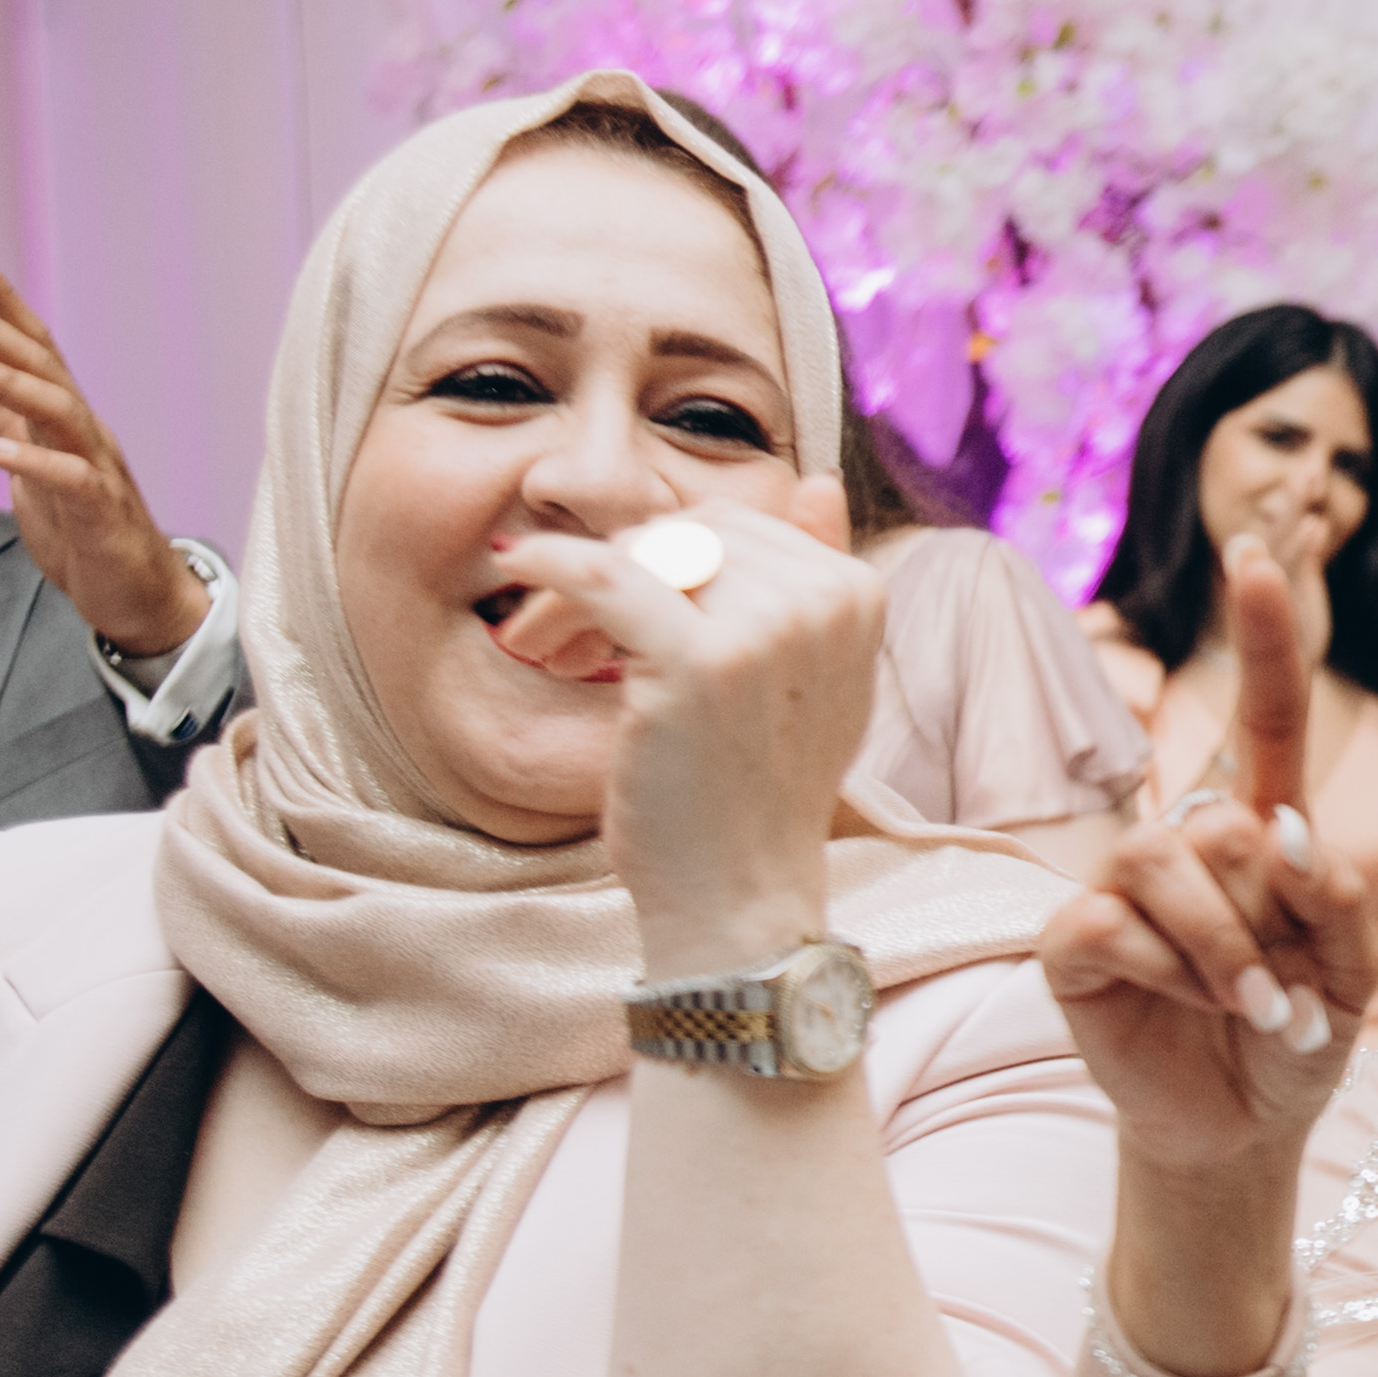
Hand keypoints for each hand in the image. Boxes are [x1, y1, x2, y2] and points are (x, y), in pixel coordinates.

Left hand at [0, 249, 209, 657]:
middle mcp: (84, 429)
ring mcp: (97, 466)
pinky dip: (33, 461)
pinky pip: (70, 477)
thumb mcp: (31, 464)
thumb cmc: (83, 528)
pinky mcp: (102, 509)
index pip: (34, 345)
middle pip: (41, 364)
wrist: (137, 593)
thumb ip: (6, 417)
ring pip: (55, 410)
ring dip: (5, 383)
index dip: (1, 302)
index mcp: (64, 416)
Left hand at [487, 481, 883, 969]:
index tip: (621, 614)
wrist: (740, 896)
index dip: (668, 559)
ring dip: (578, 589)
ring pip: (641, 552)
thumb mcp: (811, 678)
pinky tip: (517, 573)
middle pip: (689, 529)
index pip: (740, 523)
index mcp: (859, 592)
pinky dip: (550, 567)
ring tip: (550, 649)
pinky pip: (602, 575)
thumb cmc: (757, 793)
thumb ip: (814, 577)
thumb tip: (819, 480)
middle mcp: (824, 599)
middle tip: (566, 637)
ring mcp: (766, 626)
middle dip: (622, 566)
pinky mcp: (697, 660)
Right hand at [1037, 546, 1377, 1174]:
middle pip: (1225, 821)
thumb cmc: (1295, 1037)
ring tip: (1243, 1008)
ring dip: (1222, 952)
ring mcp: (1120, 883)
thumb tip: (1281, 828)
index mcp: (1260, 829)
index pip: (1265, 715)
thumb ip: (1334, 900)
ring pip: (1167, 864)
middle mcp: (1185, 839)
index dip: (1262, 636)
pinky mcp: (1070, 937)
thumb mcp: (1350, 977)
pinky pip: (1112, 925)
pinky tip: (1178, 1008)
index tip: (1257, 555)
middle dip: (1267, 916)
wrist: (1240, 1127)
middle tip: (1279, 990)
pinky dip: (1166, 977)